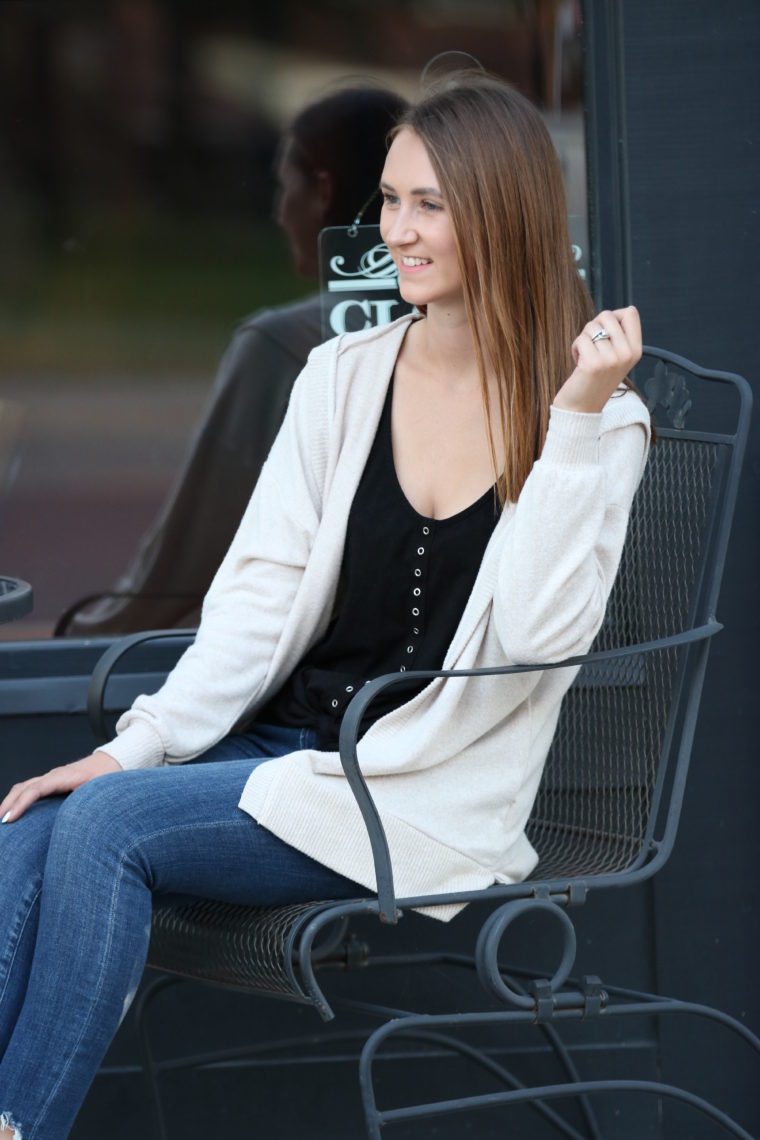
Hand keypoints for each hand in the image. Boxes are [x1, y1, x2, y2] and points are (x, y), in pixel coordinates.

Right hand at [0, 751, 121, 823]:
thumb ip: (88, 800)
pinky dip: (17, 799)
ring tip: (1, 819)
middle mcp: (53, 775)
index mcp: (63, 776)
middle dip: (7, 805)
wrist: (111, 762)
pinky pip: (29, 790)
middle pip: (23, 788)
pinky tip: (13, 812)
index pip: (36, 789)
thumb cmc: (107, 776)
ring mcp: (50, 778)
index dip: (21, 804)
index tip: (10, 818)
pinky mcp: (51, 782)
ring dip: (9, 802)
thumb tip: (79, 818)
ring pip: (23, 788)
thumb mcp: (99, 790)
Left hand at [553, 306, 641, 413]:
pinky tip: (579, 363)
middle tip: (592, 346)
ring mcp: (612, 359)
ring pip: (592, 326)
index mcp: (636, 350)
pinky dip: (575, 347)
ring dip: (583, 338)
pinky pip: (581, 339)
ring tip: (586, 356)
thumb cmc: (595, 379)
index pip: (631, 313)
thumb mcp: (617, 357)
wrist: (582, 408)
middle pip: (608, 315)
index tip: (606, 333)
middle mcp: (628, 354)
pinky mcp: (594, 364)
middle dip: (594, 326)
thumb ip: (620, 336)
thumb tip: (623, 311)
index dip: (613, 316)